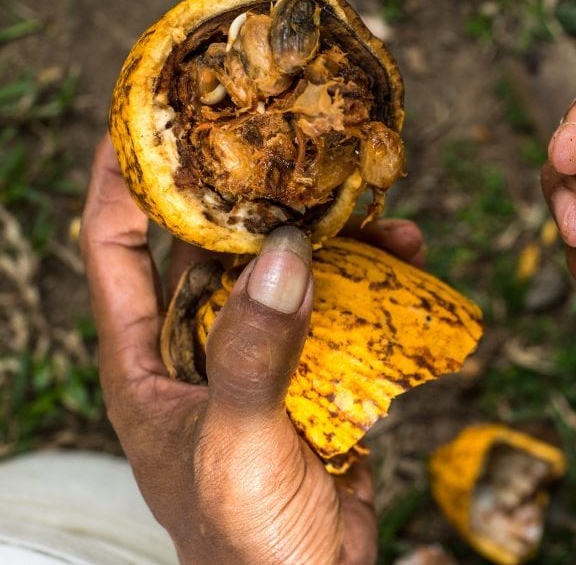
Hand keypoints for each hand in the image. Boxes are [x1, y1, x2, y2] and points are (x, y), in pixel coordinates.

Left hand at [80, 137, 423, 563]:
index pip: (115, 244)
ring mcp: (256, 357)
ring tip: (373, 203)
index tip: (152, 108)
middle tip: (292, 137)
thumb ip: (255, 353)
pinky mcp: (311, 372)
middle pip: (215, 242)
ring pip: (285, 269)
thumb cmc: (244, 539)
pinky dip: (370, 278)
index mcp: (145, 358)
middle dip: (252, 190)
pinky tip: (405, 256)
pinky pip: (336, 307)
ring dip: (327, 233)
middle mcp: (196, 345)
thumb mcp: (237, 445)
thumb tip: (285, 251)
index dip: (124, 174)